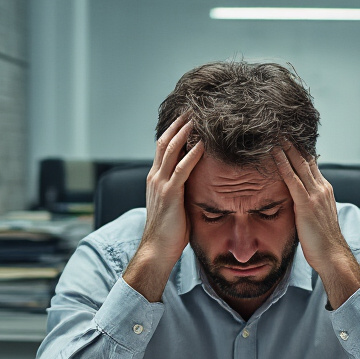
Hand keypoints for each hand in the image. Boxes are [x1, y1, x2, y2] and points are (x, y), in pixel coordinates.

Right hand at [123, 113, 203, 301]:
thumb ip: (182, 189)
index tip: (188, 117)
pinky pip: (183, 168)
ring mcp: (161, 184)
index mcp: (155, 178)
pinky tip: (204, 143)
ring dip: (186, 131)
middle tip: (194, 108)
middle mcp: (155, 177)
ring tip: (199, 117)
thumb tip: (198, 180)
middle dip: (179, 123)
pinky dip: (193, 153)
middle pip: (165, 141)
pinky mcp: (170, 194)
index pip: (163, 147)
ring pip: (171, 149)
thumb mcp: (175, 204)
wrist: (156, 250)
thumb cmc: (169, 232)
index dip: (174, 130)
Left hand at [272, 144, 359, 308]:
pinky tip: (273, 153)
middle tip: (280, 125)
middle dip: (292, 141)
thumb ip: (306, 203)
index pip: (310, 163)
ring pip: (299, 164)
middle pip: (305, 158)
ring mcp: (315, 194)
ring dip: (286, 147)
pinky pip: (292, 179)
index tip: (288, 135)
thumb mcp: (316, 216)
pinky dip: (282, 164)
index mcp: (324, 190)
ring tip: (274, 132)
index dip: (299, 148)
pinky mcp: (306, 204)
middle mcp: (321, 187)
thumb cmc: (322, 241)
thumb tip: (294, 198)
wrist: (332, 255)